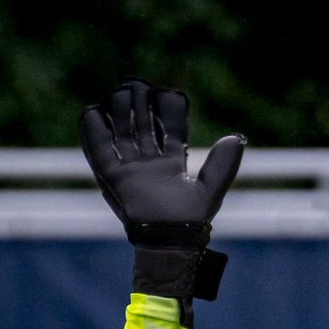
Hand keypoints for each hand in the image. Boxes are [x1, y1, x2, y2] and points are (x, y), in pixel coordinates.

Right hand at [80, 80, 245, 322]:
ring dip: (119, 109)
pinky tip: (93, 111)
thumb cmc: (191, 221)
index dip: (169, 107)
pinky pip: (97, 149)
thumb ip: (223, 164)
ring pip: (121, 129)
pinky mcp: (112, 176)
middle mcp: (149, 162)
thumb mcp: (210, 190)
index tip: (169, 93)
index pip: (170, 126)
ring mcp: (130, 168)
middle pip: (142, 122)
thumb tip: (236, 137)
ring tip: (122, 91)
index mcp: (172, 162)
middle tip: (139, 85)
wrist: (169, 244)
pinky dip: (92, 130)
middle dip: (140, 101)